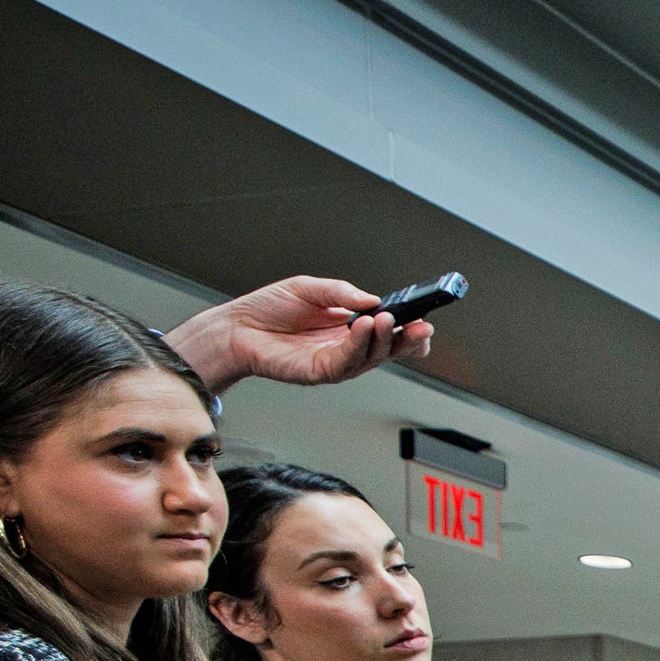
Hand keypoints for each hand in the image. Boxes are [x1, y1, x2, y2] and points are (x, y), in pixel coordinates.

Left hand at [163, 275, 432, 395]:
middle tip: (422, 326)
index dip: (407, 329)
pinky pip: (347, 361)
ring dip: (384, 339)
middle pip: (388, 349)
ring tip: (388, 319)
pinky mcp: (319, 372)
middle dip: (409, 340)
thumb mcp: (308, 288)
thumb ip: (341, 293)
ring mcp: (335, 362)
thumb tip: (372, 299)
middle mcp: (346, 347)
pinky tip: (363, 326)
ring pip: (372, 357)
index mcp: (348, 327)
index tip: (424, 319)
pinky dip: (359, 344)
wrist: (235, 327)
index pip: (387, 331)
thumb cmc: (267, 309)